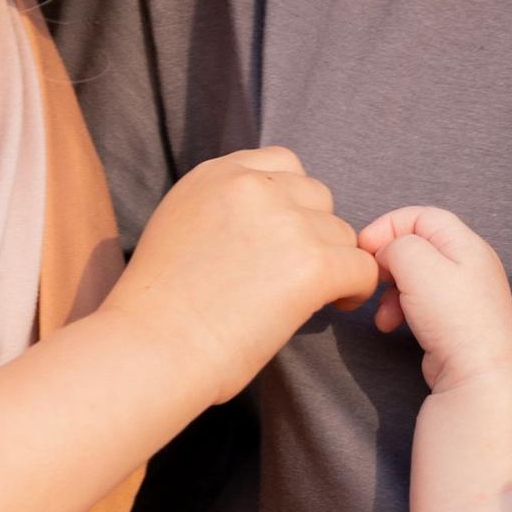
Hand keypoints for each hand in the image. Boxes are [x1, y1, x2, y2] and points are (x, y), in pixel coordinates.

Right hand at [107, 146, 375, 405]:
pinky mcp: (312, 263)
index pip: (282, 163)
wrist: (151, 348)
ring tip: (309, 297)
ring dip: (332, 261)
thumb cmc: (157, 310)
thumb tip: (269, 225)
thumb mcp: (180, 228)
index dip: (291, 204)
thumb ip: (223, 209)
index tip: (284, 238)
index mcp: (216, 174)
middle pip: (317, 196)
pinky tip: (335, 305)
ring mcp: (285, 221)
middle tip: (296, 272)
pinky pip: (361, 267)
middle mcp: (252, 186)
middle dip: (313, 232)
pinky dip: (355, 288)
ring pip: (341, 232)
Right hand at [358, 204, 511, 389]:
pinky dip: (400, 310)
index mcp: (465, 244)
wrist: (479, 373)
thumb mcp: (419, 266)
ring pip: (414, 278)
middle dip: (388, 262)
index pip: (422, 216)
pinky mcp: (453, 321)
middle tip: (372, 277)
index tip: (365, 246)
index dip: (388, 226)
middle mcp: (468, 265)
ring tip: (382, 311)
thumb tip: (388, 252)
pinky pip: (419, 304)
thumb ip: (397, 245)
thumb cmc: (456, 319)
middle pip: (417, 247)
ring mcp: (462, 295)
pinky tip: (391, 326)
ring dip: (390, 291)